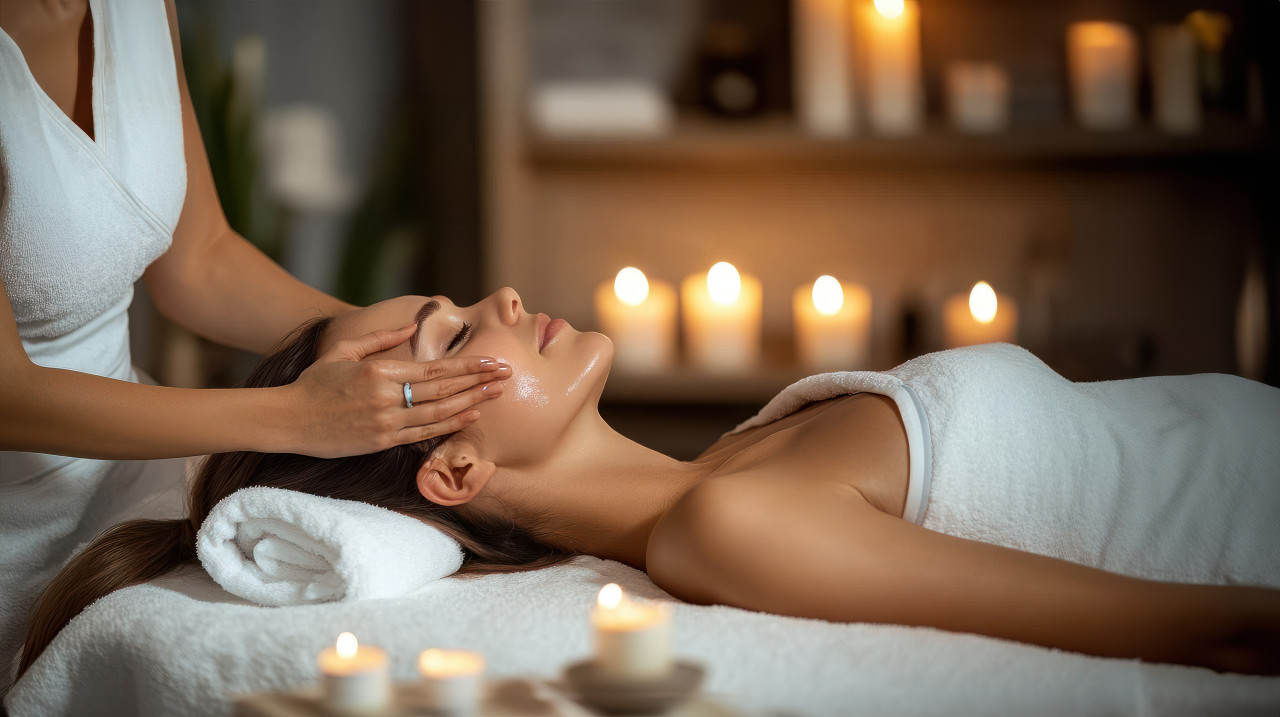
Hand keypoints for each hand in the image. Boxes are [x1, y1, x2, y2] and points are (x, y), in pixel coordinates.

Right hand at [283, 323, 509, 457]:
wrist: (288, 419)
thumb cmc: (315, 382)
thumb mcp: (344, 350)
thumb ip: (380, 337)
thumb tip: (412, 325)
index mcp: (379, 370)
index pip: (435, 369)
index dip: (468, 366)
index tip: (492, 360)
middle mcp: (386, 396)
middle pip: (444, 390)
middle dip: (479, 381)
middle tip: (507, 374)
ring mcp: (385, 422)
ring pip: (439, 413)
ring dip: (471, 403)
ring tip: (496, 394)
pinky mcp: (381, 442)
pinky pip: (423, 435)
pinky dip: (449, 426)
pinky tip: (470, 417)